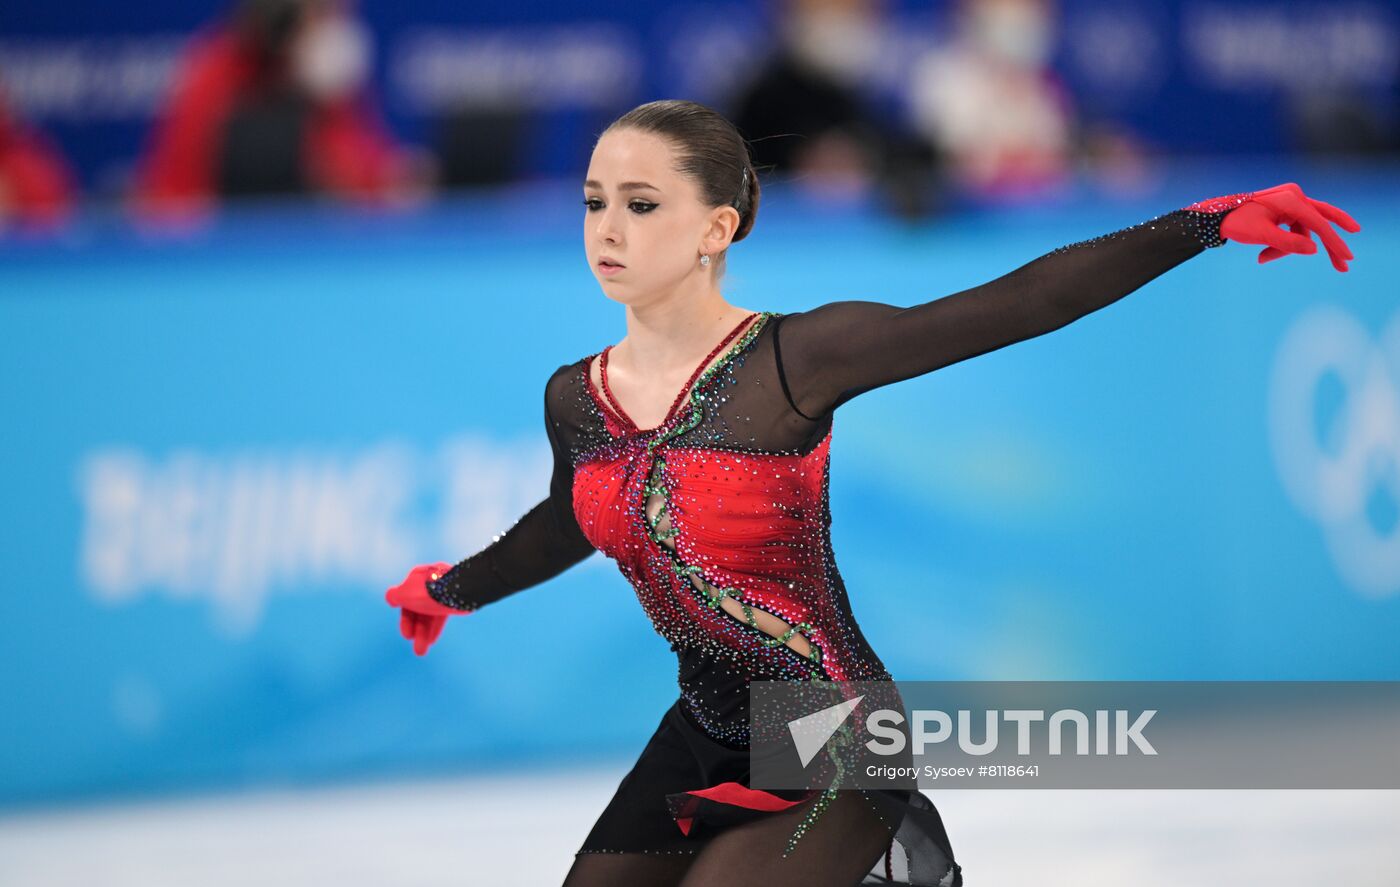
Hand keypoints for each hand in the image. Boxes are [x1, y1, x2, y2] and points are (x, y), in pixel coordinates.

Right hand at [385, 562, 469, 655]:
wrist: (460, 590)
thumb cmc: (430, 592)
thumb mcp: (405, 594)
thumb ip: (395, 596)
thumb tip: (390, 597)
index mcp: (416, 578)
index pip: (405, 601)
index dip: (405, 620)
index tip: (407, 634)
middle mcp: (427, 584)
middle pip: (417, 610)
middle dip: (415, 630)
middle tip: (416, 648)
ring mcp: (440, 592)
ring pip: (429, 615)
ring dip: (424, 633)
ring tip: (421, 652)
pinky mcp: (451, 599)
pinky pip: (440, 615)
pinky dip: (435, 627)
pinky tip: (432, 640)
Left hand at [1191, 183, 1360, 271]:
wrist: (1217, 216)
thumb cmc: (1237, 223)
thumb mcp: (1262, 235)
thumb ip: (1287, 243)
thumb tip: (1315, 250)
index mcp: (1291, 199)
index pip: (1319, 223)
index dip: (1334, 242)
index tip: (1346, 258)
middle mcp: (1295, 195)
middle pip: (1321, 222)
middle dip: (1330, 245)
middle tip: (1344, 266)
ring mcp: (1291, 201)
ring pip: (1302, 231)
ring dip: (1286, 249)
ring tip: (1262, 257)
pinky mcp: (1286, 208)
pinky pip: (1293, 230)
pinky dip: (1281, 245)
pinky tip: (1262, 254)